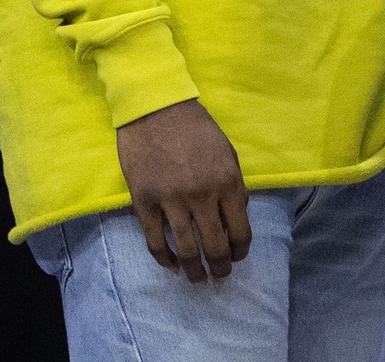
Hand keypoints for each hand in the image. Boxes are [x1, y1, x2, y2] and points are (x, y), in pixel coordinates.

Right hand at [116, 98, 251, 282]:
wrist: (154, 106)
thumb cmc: (194, 127)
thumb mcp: (227, 151)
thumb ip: (235, 185)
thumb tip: (238, 215)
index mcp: (227, 182)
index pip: (240, 231)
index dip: (240, 252)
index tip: (237, 259)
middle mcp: (202, 195)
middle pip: (215, 247)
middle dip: (220, 268)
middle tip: (219, 276)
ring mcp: (171, 200)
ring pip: (186, 250)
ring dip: (194, 271)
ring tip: (197, 279)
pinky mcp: (144, 201)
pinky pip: (155, 241)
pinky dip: (164, 259)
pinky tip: (171, 265)